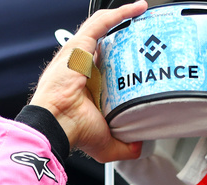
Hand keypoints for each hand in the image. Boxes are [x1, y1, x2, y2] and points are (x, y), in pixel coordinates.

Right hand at [30, 1, 146, 161]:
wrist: (59, 124)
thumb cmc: (73, 131)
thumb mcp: (106, 143)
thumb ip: (124, 145)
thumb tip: (139, 147)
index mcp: (87, 86)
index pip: (107, 67)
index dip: (122, 62)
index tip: (139, 61)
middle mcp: (82, 67)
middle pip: (107, 46)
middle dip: (125, 38)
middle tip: (147, 37)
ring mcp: (80, 55)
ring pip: (104, 30)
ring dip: (124, 20)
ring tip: (144, 15)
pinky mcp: (79, 46)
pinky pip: (101, 23)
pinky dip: (120, 14)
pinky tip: (137, 9)